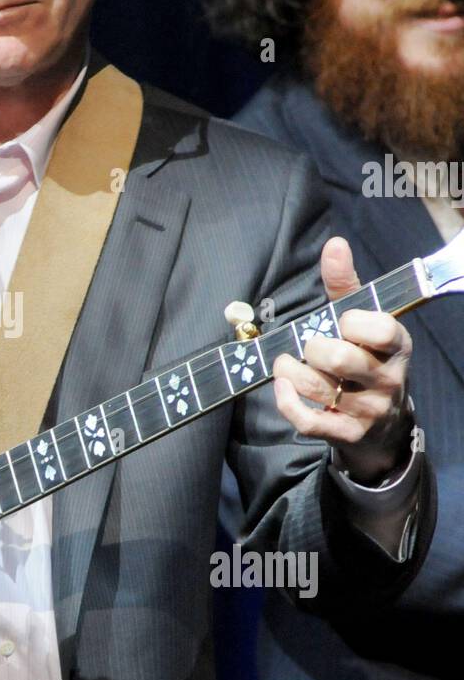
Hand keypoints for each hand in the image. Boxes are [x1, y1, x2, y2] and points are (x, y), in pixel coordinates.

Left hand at [272, 236, 413, 483]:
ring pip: (317, 387)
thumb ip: (346, 286)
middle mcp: (388, 380)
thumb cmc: (365, 360)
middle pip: (339, 358)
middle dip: (312, 347)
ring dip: (289, 370)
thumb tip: (334, 244)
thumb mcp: (362, 323)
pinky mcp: (346, 435)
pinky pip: (307, 420)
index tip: (341, 323)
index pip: (379, 329)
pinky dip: (285, 400)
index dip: (351, 322)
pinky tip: (282, 385)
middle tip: (308, 347)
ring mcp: (368, 410)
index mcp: (397, 346)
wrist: (382, 425)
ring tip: (286, 364)